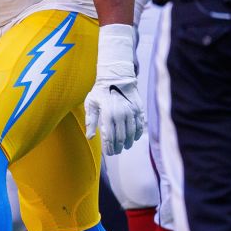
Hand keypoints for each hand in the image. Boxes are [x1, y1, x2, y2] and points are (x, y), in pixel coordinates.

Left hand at [84, 24, 144, 155]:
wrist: (117, 77)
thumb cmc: (101, 91)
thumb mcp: (91, 104)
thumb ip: (91, 121)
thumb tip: (90, 137)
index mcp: (108, 114)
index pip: (110, 137)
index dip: (110, 147)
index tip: (109, 153)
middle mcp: (121, 114)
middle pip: (121, 138)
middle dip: (118, 147)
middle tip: (116, 152)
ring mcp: (131, 112)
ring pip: (131, 133)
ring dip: (128, 143)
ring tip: (124, 147)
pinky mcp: (139, 109)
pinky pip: (140, 125)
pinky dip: (138, 134)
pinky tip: (134, 138)